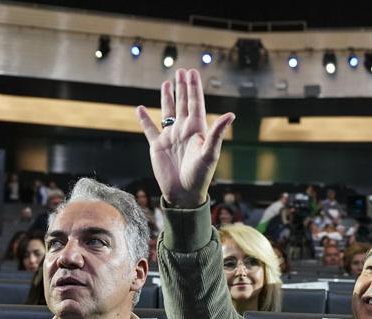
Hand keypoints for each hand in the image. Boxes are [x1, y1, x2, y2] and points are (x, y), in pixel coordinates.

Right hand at [136, 69, 234, 208]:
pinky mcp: (157, 146)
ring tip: (167, 83)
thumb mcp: (210, 153)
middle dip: (182, 87)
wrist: (184, 194)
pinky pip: (150, 129)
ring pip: (168, 112)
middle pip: (182, 104)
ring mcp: (170, 137)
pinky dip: (144, 119)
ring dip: (167, 98)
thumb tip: (231, 115)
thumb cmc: (200, 176)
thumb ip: (217, 133)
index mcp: (197, 130)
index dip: (194, 88)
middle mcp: (184, 131)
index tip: (192, 72)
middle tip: (182, 71)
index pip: (195, 104)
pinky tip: (140, 108)